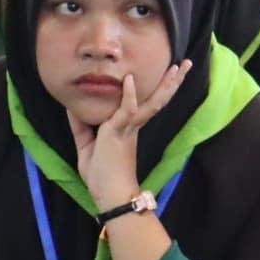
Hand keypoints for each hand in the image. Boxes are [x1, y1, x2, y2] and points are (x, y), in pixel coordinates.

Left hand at [68, 61, 190, 210]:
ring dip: (166, 83)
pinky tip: (130, 79)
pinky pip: (126, 110)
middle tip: (186, 64)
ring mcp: (129, 128)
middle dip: (172, 82)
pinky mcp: (119, 132)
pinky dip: (128, 94)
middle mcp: (134, 126)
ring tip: (179, 66)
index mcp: (128, 129)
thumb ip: (81, 126)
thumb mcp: (86, 146)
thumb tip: (73, 107)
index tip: (168, 74)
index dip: (156, 89)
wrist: (110, 195)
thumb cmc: (101, 175)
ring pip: (152, 101)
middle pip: (157, 99)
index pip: (145, 103)